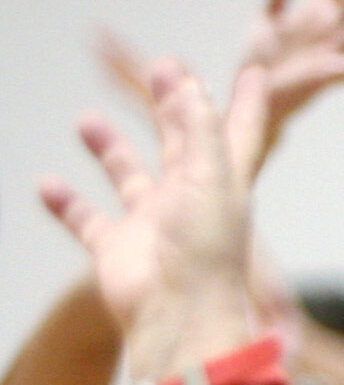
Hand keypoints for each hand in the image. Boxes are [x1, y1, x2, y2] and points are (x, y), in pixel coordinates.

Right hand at [40, 61, 270, 352]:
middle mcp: (189, 201)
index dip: (246, 103)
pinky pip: (86, 220)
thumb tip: (190, 86)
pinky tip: (47, 184)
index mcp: (223, 184)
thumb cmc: (205, 253)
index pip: (239, 133)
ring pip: (128, 176)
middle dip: (170, 106)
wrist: (177, 316)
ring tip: (86, 120)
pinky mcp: (118, 249)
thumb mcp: (210, 179)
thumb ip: (200, 131)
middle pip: (180, 142)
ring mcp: (152, 224)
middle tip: (159, 68)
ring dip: (110, 148)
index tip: (254, 71)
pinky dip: (67, 203)